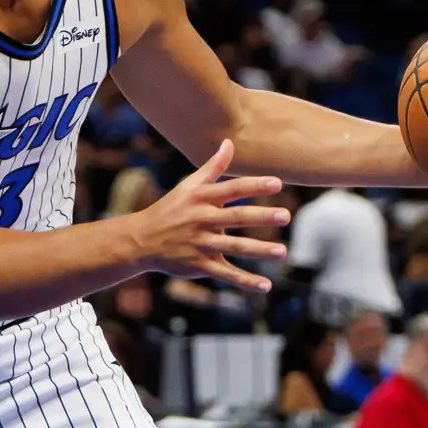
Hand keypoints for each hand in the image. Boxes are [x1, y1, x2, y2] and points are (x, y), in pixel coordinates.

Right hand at [123, 140, 288, 292]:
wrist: (140, 240)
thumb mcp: (189, 186)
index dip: (254, 185)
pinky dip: (244, 281)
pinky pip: (224, 273)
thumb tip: (229, 142)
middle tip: (286, 215)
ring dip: (258, 250)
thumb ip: (213, 167)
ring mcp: (200, 244)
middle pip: (235, 217)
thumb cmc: (171, 209)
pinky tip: (265, 286)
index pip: (232, 189)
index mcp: (201, 198)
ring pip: (233, 247)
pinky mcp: (199, 265)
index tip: (277, 183)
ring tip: (282, 252)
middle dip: (261, 216)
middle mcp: (201, 220)